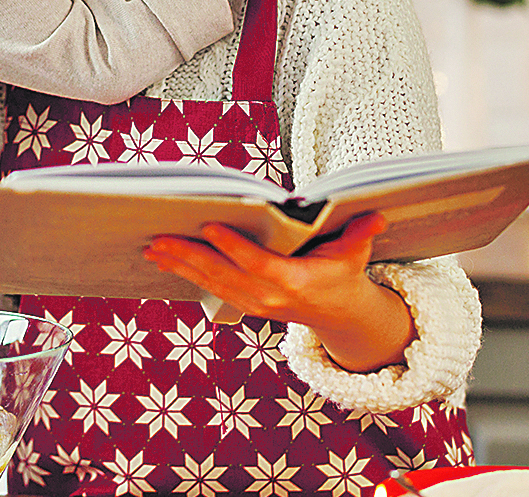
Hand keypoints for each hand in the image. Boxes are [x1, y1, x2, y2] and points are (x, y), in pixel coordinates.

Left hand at [142, 213, 413, 372]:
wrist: (338, 315)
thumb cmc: (343, 275)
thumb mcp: (355, 255)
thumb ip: (361, 234)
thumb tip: (377, 214)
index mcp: (294, 282)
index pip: (257, 263)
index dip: (232, 246)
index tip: (209, 225)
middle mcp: (268, 296)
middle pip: (222, 274)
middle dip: (188, 255)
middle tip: (158, 237)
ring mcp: (253, 303)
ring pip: (209, 283)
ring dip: (179, 265)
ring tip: (151, 247)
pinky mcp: (244, 304)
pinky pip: (209, 288)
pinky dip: (185, 273)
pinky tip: (163, 259)